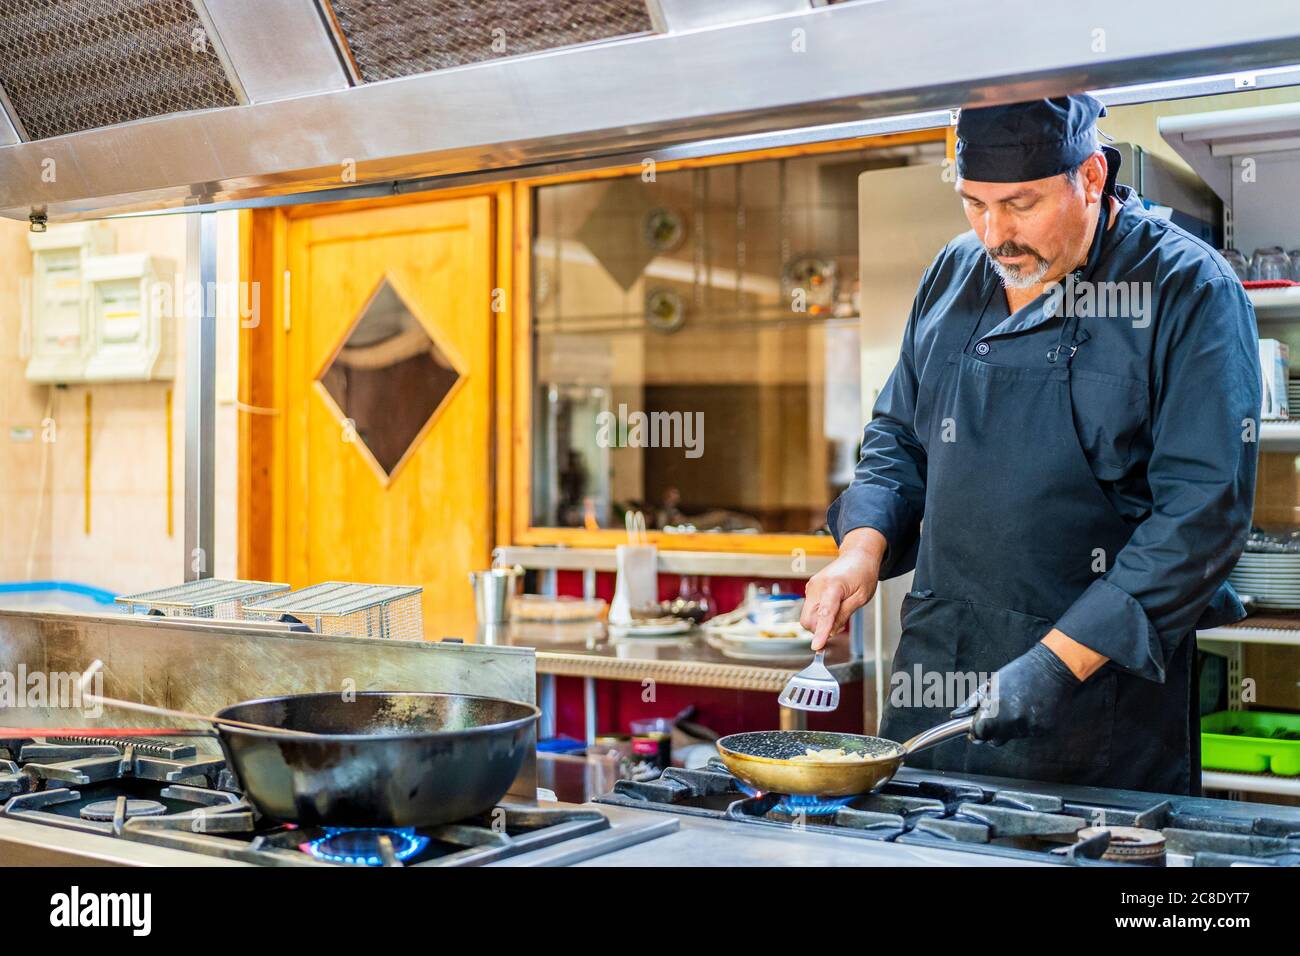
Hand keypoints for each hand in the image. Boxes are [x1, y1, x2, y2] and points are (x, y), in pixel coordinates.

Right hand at [801, 528, 885, 650]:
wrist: (857, 556)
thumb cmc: (862, 573)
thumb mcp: (861, 597)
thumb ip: (845, 614)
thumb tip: (831, 631)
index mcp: (832, 586)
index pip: (824, 614)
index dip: (821, 632)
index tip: (817, 646)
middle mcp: (817, 586)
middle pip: (809, 620)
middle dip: (820, 629)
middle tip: (839, 625)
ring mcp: (811, 587)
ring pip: (808, 616)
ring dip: (821, 622)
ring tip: (840, 611)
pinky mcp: (810, 589)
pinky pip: (810, 609)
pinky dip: (820, 615)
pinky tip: (833, 607)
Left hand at [951, 642, 1081, 744]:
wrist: (1053, 669)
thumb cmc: (1019, 672)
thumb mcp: (991, 684)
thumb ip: (972, 702)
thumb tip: (955, 716)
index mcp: (997, 707)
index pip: (979, 733)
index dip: (975, 731)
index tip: (974, 728)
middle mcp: (1013, 721)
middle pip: (994, 740)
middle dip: (991, 731)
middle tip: (996, 715)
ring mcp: (1030, 727)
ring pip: (1012, 737)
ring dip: (1009, 727)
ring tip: (1017, 706)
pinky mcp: (1044, 730)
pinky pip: (1027, 733)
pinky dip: (1025, 725)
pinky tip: (1030, 709)